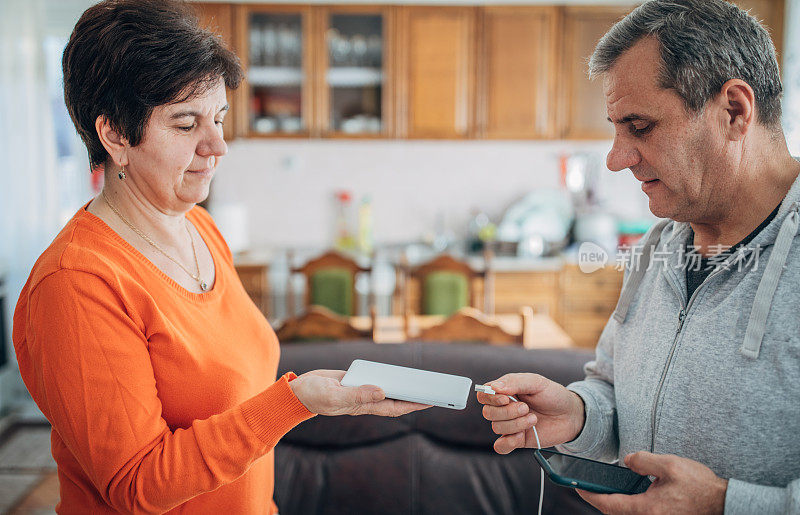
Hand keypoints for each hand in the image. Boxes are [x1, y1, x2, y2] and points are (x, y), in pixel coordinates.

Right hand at [289, 369, 430, 416]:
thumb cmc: (314, 395)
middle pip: (396, 398)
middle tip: (436, 388)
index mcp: (363, 406)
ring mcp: (361, 389)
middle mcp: (365, 399)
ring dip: (404, 385)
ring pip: (388, 388)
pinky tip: (400, 371)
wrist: (299, 389)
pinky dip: (389, 375)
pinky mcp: (356, 379)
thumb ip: (356, 395)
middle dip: (415, 396)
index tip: (431, 401)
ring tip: (424, 380)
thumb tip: (382, 391)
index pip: (394, 407)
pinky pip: (377, 378)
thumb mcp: (334, 395)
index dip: (413, 405)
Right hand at [476, 373, 584, 452]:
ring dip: (516, 424)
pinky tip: (521, 435)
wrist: (570, 415)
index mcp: (505, 391)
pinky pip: (501, 446)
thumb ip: (515, 382)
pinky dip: (508, 442)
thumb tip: (493, 386)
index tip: (506, 398)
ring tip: (533, 418)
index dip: (490, 398)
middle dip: (507, 412)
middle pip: (488, 413)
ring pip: (496, 427)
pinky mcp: (516, 440)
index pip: (484, 395)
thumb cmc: (553, 395)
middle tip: (526, 408)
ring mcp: (509, 425)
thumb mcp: (536, 382)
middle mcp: (504, 408)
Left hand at [577, 452, 726, 514]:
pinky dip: (627, 505)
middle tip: (588, 487)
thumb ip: (643, 460)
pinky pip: (637, 514)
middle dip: (600, 501)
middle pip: (615, 513)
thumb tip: (627, 462)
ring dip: (614, 503)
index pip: (609, 504)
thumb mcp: (669, 465)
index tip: (577, 487)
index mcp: (647, 508)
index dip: (590, 496)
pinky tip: (628, 494)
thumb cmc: (699, 486)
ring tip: (604, 489)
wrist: (722, 502)